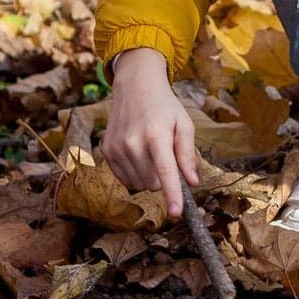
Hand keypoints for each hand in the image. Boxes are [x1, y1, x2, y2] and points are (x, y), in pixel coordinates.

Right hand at [100, 48, 198, 217]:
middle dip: (163, 179)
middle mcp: (133, 142)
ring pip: (139, 184)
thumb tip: (191, 181)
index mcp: (156, 135)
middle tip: (165, 157)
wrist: (135, 86)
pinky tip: (138, 154)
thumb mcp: (184, 124)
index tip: (176, 213)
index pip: (165, 172)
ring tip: (151, 152)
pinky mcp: (107, 151)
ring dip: (149, 177)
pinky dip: (135, 173)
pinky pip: (125, 179)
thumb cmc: (164, 106)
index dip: (172, 195)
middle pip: (153, 183)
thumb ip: (187, 154)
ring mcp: (117, 148)